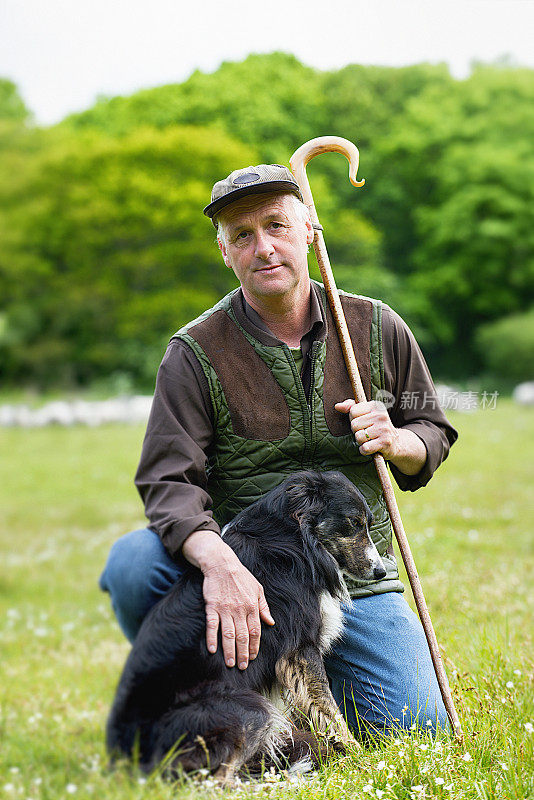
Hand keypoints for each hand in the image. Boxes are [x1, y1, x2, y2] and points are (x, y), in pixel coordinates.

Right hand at [182, 530, 274, 669]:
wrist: (222, 564)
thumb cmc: (241, 576)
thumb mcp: (258, 589)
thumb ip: (264, 607)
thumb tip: (271, 622)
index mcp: (252, 606)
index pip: (255, 631)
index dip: (255, 646)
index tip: (253, 657)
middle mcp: (239, 610)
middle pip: (242, 636)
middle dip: (243, 653)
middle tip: (242, 667)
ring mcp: (225, 609)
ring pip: (228, 634)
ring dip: (229, 650)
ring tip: (230, 663)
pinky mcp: (212, 606)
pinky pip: (212, 625)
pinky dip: (212, 638)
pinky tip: (212, 649)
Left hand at [335, 398, 399, 457]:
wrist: (396, 443)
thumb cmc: (376, 427)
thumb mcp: (366, 413)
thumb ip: (351, 407)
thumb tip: (337, 406)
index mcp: (376, 406)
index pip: (353, 411)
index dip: (354, 419)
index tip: (363, 422)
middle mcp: (381, 415)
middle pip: (354, 425)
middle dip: (357, 431)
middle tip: (366, 432)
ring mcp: (384, 429)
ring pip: (358, 437)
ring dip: (361, 442)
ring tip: (369, 439)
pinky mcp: (385, 442)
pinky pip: (364, 448)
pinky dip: (364, 450)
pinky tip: (371, 447)